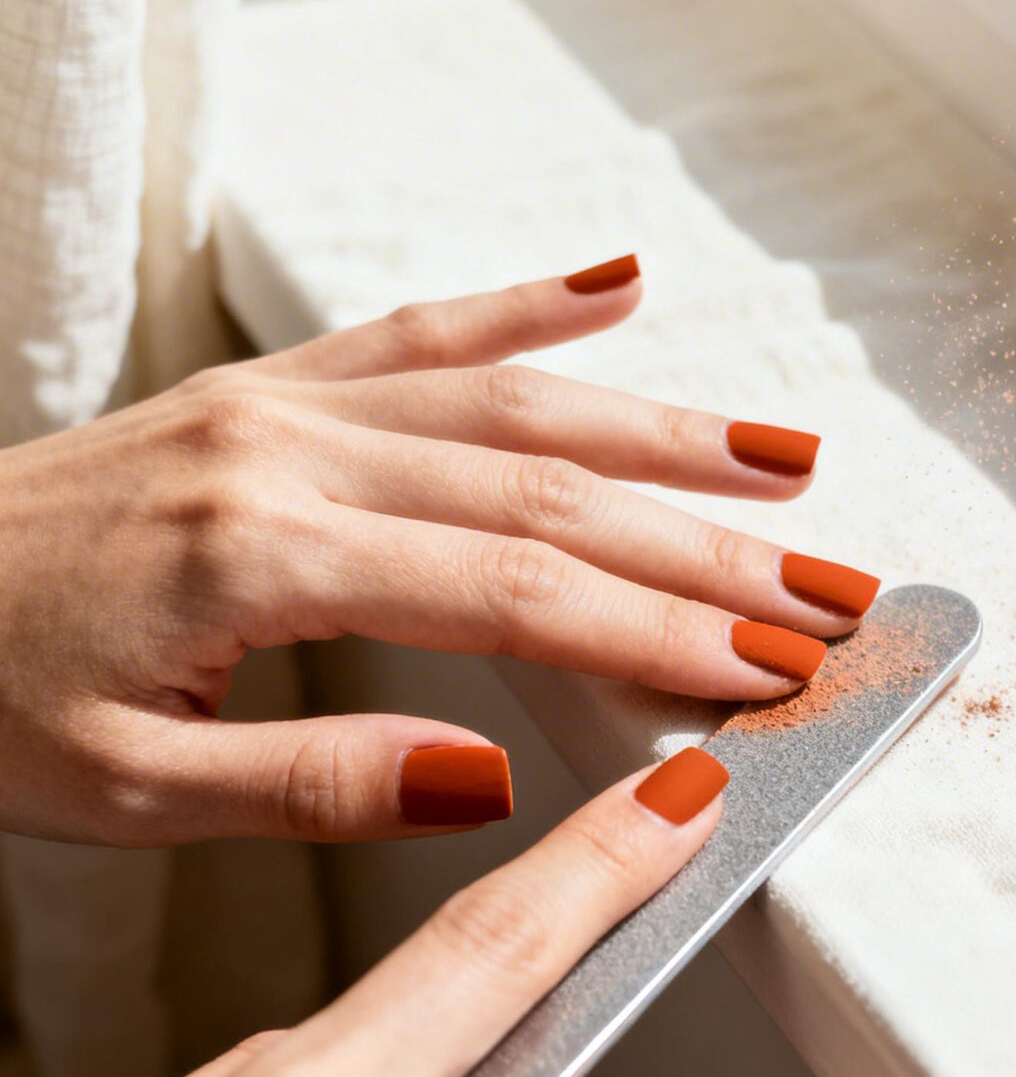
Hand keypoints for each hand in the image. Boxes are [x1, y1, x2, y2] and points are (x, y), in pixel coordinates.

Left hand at [0, 259, 875, 846]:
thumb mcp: (125, 790)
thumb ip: (314, 782)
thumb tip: (493, 776)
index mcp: (259, 552)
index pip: (512, 585)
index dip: (658, 628)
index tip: (769, 668)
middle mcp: (286, 447)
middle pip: (543, 484)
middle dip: (706, 543)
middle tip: (830, 589)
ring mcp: (278, 400)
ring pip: (506, 396)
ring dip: (660, 425)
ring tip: (786, 459)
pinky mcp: (264, 386)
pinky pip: (416, 329)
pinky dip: (526, 305)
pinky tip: (616, 286)